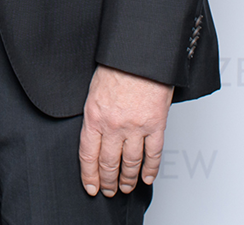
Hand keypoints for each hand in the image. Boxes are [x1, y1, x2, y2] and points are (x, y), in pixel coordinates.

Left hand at [78, 65, 172, 196]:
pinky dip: (151, 169)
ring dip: (127, 179)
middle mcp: (113, 125)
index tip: (91, 187)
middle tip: (109, 190)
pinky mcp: (155, 125)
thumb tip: (94, 133)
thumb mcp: (94, 89)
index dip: (89, 175)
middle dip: (108, 181)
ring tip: (125, 187)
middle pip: (109, 162)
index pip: (88, 154)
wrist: (138, 53)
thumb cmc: (116, 64)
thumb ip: (94, 113)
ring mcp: (135, 127)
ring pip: (130, 163)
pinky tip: (147, 178)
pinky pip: (153, 154)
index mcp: (94, 115)